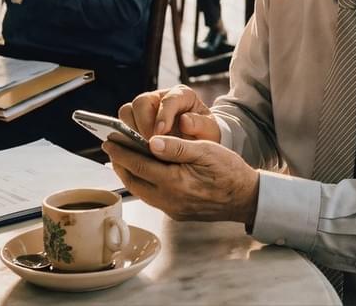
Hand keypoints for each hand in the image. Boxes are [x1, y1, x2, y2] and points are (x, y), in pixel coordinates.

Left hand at [106, 134, 257, 223]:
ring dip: (129, 175)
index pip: (138, 165)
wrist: (246, 198)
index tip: (109, 141)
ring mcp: (172, 209)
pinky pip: (152, 198)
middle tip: (110, 148)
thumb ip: (177, 147)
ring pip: (141, 191)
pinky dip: (142, 184)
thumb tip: (151, 142)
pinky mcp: (177, 213)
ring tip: (122, 160)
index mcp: (174, 182)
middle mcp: (169, 199)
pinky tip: (144, 174)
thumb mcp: (206, 151)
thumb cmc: (229, 171)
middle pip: (133, 181)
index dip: (121, 152)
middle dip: (119, 164)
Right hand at [119, 84, 218, 141]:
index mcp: (181, 95)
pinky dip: (126, 139)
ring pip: (127, 112)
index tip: (161, 132)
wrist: (198, 143)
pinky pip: (122, 126)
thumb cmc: (204, 134)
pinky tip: (134, 152)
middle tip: (150, 145)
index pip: (168, 100)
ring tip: (142, 150)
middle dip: (143, 124)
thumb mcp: (209, 131)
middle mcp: (160, 98)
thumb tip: (185, 122)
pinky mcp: (135, 121)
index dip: (163, 115)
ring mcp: (145, 109)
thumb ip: (201, 125)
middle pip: (141, 102)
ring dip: (131, 132)